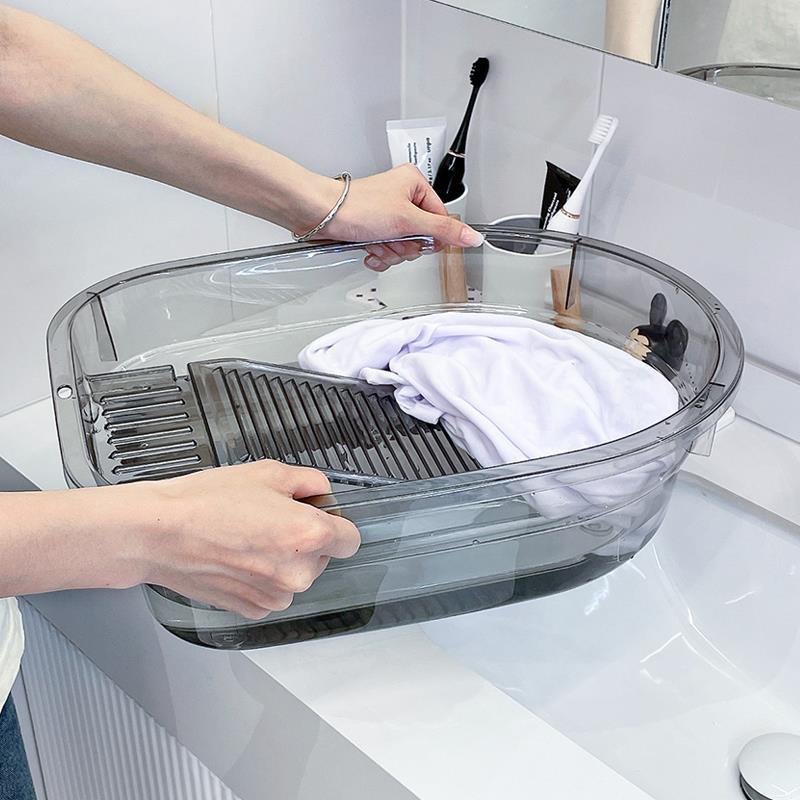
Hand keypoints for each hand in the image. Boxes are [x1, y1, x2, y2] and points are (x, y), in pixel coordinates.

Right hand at [136, 461, 359, 618]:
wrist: (160, 534)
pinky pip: (272, 591)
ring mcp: (275, 596)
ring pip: (296, 575)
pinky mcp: (253, 609)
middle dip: (304, 538)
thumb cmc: (207, 502)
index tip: (319, 515)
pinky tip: (236, 556)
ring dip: (282, 559)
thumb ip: (309, 481)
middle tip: (269, 518)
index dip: (335, 523)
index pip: (350, 539)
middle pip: (322, 556)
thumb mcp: (268, 472)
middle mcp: (298, 572)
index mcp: (309, 535)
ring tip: (247, 536)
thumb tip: (321, 491)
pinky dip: (261, 576)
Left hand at [321, 165, 483, 269]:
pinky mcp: (373, 231)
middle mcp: (402, 198)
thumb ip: (443, 231)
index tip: (419, 239)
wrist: (321, 215)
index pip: (441, 219)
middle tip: (392, 237)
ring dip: (391, 252)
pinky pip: (388, 252)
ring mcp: (387, 216)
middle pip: (422, 237)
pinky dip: (379, 256)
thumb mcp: (408, 220)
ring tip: (377, 241)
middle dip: (406, 245)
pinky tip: (369, 249)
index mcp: (415, 185)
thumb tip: (472, 236)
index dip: (432, 237)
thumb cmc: (357, 207)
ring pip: (404, 247)